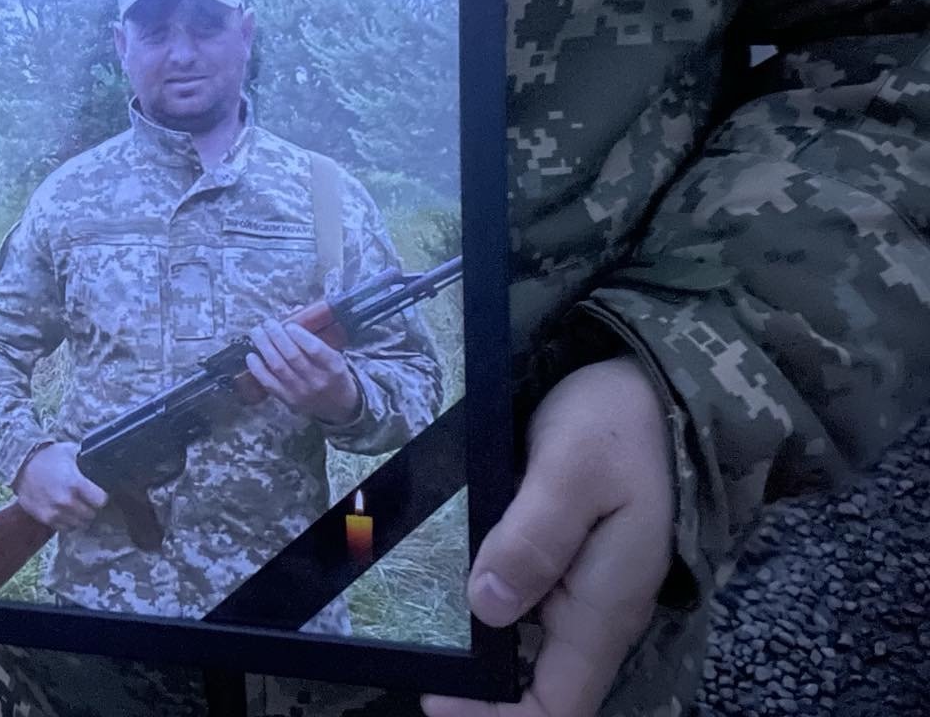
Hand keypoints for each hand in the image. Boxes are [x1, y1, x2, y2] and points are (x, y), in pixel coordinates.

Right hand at [12, 442, 107, 531]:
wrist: (21, 465)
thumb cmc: (48, 457)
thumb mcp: (71, 452)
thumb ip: (87, 461)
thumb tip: (103, 464)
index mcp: (76, 484)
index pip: (101, 501)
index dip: (101, 496)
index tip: (98, 493)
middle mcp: (66, 501)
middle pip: (91, 514)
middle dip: (91, 507)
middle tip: (87, 499)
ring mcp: (55, 512)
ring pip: (80, 524)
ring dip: (80, 516)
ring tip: (76, 505)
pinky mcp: (46, 519)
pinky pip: (65, 528)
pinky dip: (68, 521)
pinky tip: (65, 510)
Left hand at [246, 320, 359, 423]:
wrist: (340, 406)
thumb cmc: (334, 373)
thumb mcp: (334, 353)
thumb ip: (315, 333)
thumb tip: (294, 310)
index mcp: (334, 367)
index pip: (315, 349)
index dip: (299, 334)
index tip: (289, 324)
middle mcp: (318, 381)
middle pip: (292, 356)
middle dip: (276, 336)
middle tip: (268, 323)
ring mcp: (302, 392)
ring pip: (278, 367)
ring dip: (265, 347)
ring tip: (257, 333)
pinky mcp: (288, 400)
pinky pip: (269, 383)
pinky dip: (258, 369)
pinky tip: (251, 356)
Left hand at [420, 357, 672, 716]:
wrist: (650, 381)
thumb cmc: (614, 423)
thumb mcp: (571, 470)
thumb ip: (532, 538)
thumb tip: (488, 608)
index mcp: (605, 605)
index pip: (561, 705)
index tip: (438, 698)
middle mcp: (596, 610)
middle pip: (542, 685)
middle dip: (482, 690)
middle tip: (417, 663)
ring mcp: (584, 586)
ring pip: (531, 646)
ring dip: (481, 649)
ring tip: (419, 632)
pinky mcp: (567, 557)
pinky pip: (528, 603)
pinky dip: (489, 607)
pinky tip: (445, 589)